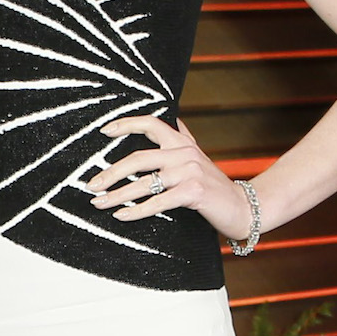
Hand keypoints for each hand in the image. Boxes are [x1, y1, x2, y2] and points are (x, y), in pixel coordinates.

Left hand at [88, 115, 255, 243]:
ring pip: (144, 182)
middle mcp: (185, 153)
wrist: (244, 206)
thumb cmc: (214, 187)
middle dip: (111, 172)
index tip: (104, 131)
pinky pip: (157, 202)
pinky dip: (136, 210)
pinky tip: (122, 216)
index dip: (126, 124)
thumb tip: (172, 119)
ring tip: (99, 203)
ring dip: (117, 195)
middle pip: (138, 158)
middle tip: (91, 185)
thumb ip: (183, 139)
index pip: (151, 124)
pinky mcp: (194, 192)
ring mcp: (190, 171)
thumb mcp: (197, 159)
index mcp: (183, 143)